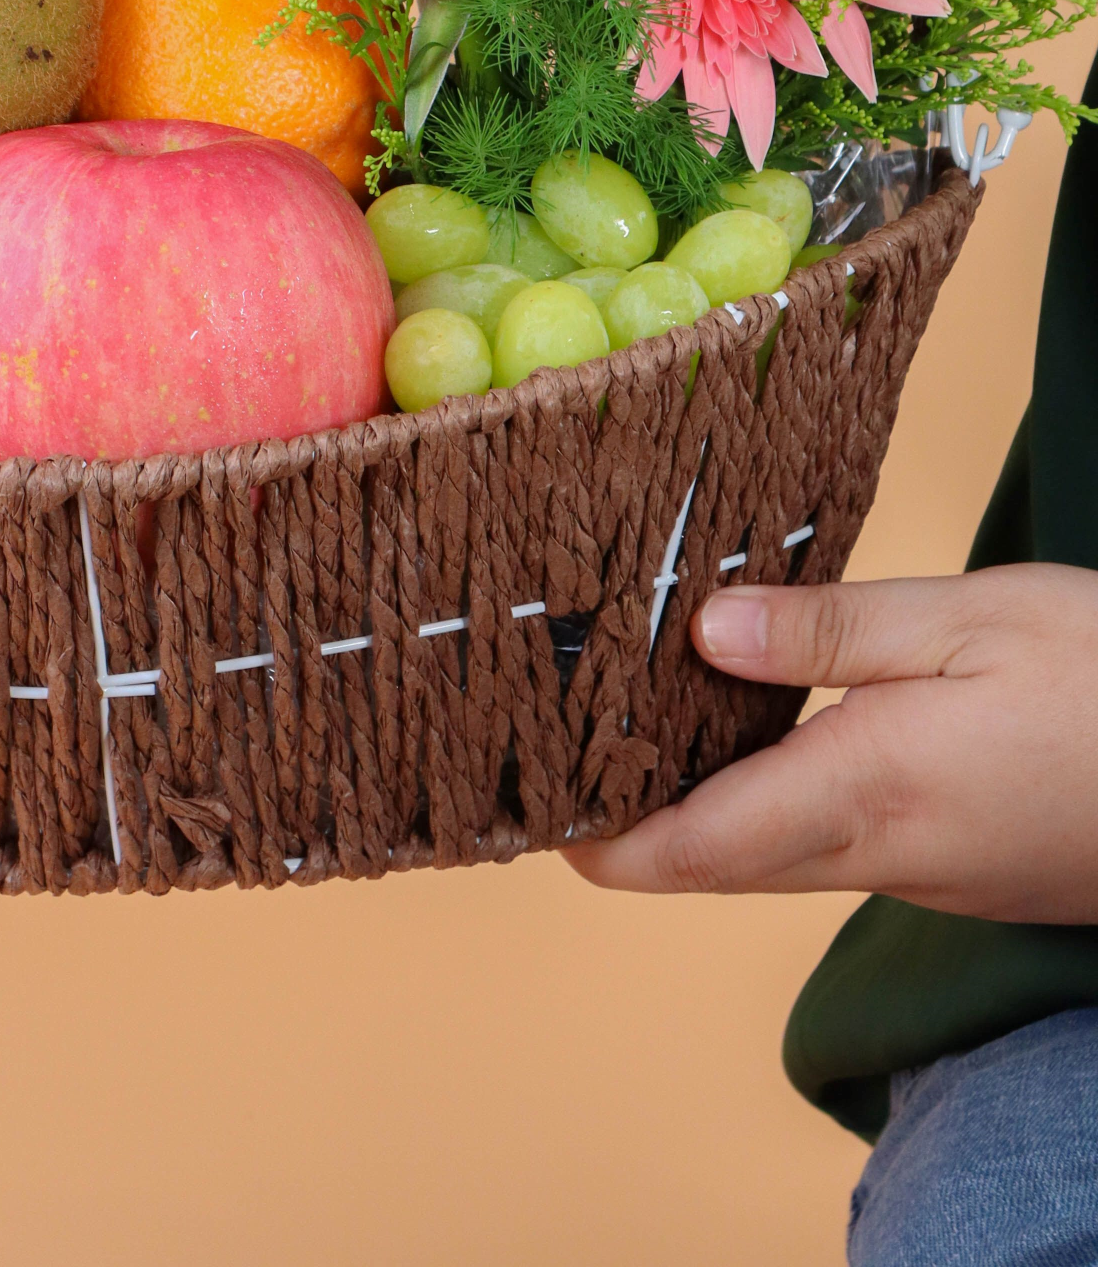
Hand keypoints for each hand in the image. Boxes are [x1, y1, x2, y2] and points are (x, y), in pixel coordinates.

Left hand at [562, 565, 1097, 919]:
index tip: (524, 815)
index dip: (598, 844)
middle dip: (625, 824)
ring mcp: (920, 873)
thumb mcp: (970, 619)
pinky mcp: (953, 868)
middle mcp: (880, 853)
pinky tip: (745, 731)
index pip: (696, 848)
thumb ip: (830, 632)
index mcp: (869, 789)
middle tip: (548, 751)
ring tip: (622, 722)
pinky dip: (764, 802)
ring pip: (770, 855)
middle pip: (716, 863)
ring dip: (694, 811)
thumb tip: (698, 631)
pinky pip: (828, 845)